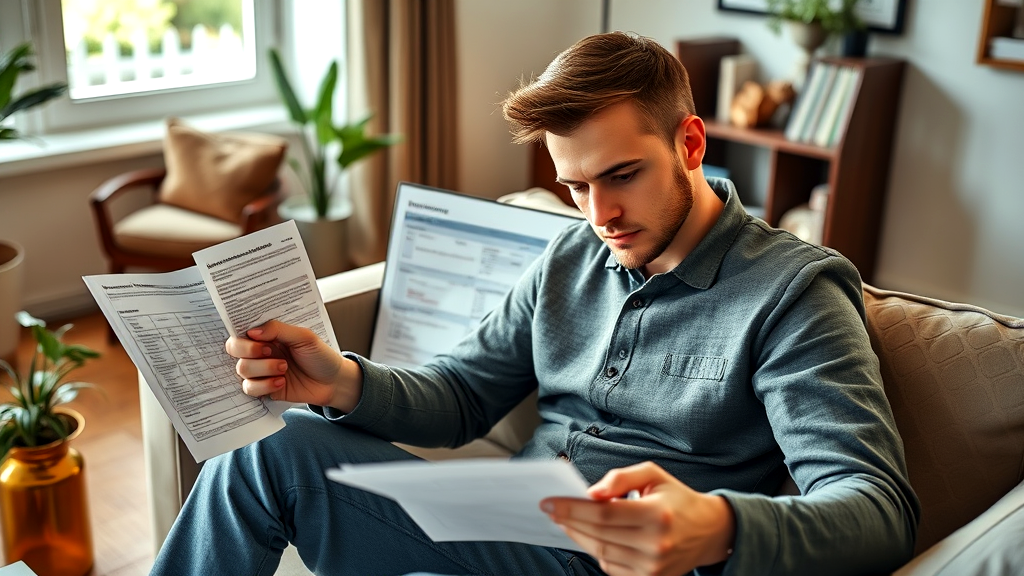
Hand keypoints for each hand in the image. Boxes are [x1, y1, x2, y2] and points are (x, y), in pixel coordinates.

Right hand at [225, 320, 362, 410]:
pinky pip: (250, 388)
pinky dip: (265, 386)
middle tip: (270, 351)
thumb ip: (278, 330)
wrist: (333, 382)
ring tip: (284, 368)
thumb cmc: (320, 356)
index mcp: (268, 336)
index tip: (258, 338)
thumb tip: (252, 332)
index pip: (241, 332)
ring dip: (263, 368)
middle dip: (249, 351)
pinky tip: (281, 382)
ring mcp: (261, 371)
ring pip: (242, 369)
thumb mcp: (304, 337)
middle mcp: (260, 352)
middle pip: (234, 349)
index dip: (243, 336)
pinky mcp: (264, 389)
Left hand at [541, 462, 734, 575]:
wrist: (710, 532)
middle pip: (598, 535)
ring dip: (579, 536)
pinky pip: (611, 566)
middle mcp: (656, 545)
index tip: (549, 502)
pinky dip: (598, 550)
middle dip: (569, 521)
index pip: (603, 515)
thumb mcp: (654, 475)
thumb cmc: (677, 499)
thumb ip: (621, 478)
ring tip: (566, 521)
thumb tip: (592, 492)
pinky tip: (592, 536)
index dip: (572, 509)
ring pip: (601, 552)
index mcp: (657, 515)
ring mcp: (652, 567)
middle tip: (550, 509)